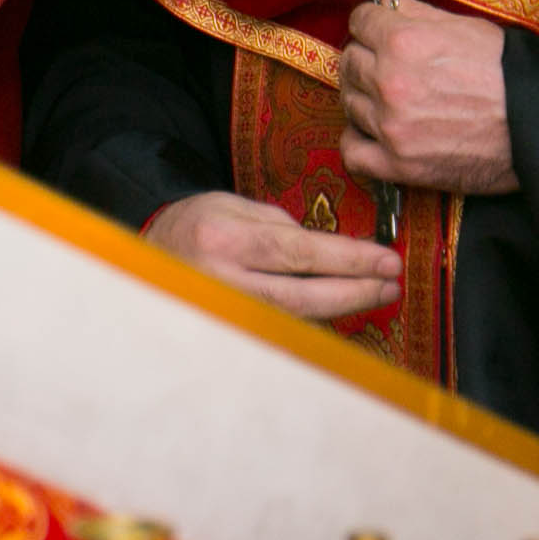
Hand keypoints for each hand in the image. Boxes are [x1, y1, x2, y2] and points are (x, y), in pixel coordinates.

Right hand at [144, 192, 402, 320]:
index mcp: (224, 240)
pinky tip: (341, 311)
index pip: (301, 253)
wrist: (148, 256)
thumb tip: (333, 251)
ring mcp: (226, 315)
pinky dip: (317, 322)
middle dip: (355, 291)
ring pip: (298, 321)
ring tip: (375, 293)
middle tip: (390, 283)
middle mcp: (224, 283)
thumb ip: (281, 226)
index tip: (387, 261)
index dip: (350, 260)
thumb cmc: (195, 225)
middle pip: (305, 297)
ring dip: (343, 308)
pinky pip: (283, 332)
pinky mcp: (231, 333)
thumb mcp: (234, 206)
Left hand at [341, 0, 519, 195]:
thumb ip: (414, 9)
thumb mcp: (463, 27)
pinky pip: (353, 152)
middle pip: (350, 61)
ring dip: (365, 99)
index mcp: (402, 41)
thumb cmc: (507, 72)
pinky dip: (359, 143)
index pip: (359, 22)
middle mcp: (390, 81)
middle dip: (367, 59)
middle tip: (389, 67)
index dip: (372, 25)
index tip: (382, 33)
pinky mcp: (399, 164)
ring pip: (349, 103)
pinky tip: (377, 134)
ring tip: (393, 100)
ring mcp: (392, 125)